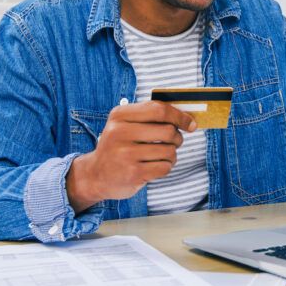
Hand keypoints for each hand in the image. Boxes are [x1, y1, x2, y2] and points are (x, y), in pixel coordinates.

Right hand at [65, 101, 195, 212]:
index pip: (159, 110)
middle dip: (178, 137)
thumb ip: (150, 116)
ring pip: (169, 151)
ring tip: (162, 156)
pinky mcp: (133, 173)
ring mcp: (125, 154)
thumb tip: (185, 117)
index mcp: (120, 115)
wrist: (95, 175)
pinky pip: (165, 167)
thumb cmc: (118, 147)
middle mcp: (120, 132)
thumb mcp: (125, 125)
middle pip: (168, 131)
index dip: (179, 116)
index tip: (190, 123)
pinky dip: (166, 167)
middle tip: (175, 141)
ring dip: (172, 155)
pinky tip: (155, 166)